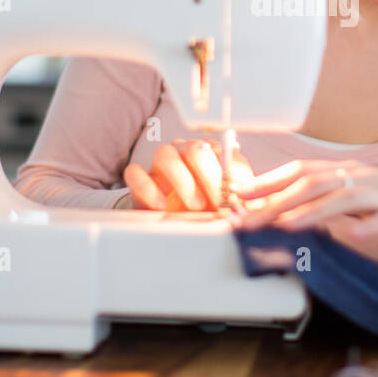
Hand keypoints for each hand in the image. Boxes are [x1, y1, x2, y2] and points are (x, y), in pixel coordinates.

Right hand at [122, 139, 254, 211]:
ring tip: (195, 206)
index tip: (235, 194)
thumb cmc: (215, 214)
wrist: (187, 228)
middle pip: (193, 148)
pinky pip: (135, 173)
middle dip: (207, 176)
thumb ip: (242, 200)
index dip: (228, 170)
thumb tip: (242, 196)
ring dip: (181, 180)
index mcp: (213, 154)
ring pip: (164, 154)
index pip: (220, 148)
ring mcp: (162, 167)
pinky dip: (147, 188)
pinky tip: (162, 206)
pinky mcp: (141, 182)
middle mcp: (186, 154)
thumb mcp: (236, 208)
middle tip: (216, 202)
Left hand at [233, 159, 377, 260]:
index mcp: (355, 174)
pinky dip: (368, 226)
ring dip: (310, 212)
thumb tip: (294, 212)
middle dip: (277, 199)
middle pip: (315, 183)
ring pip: (343, 198)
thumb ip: (336, 205)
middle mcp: (368, 179)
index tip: (240, 194)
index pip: (304, 172)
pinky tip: (352, 235)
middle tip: (248, 217)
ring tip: (284, 224)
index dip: (271, 181)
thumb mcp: (369, 204)